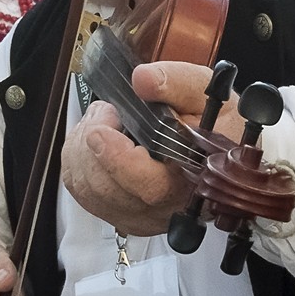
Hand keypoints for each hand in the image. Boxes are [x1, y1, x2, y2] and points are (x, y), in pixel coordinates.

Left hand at [61, 60, 241, 235]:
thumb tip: (144, 80)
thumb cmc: (214, 125)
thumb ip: (178, 83)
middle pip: (105, 186)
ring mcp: (137, 215)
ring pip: (86, 188)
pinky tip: (96, 142)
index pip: (148, 185)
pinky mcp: (117, 214)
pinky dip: (78, 160)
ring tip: (104, 123)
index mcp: (191, 180)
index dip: (118, 159)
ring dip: (83, 147)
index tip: (102, 130)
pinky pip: (79, 190)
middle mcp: (162, 206)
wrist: (216, 150)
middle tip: (109, 112)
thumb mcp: (207, 92)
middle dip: (92, 140)